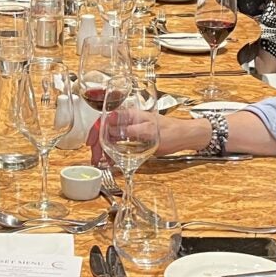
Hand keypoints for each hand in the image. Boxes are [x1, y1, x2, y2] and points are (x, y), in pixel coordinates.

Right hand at [87, 109, 204, 163]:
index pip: (105, 119)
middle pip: (105, 130)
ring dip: (103, 150)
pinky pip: (118, 144)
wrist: (184, 137)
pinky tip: (110, 161)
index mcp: (130, 114)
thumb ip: (131, 131)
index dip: (95, 131)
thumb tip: (113, 132)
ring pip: (110, 138)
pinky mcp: (134, 139)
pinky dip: (111, 153)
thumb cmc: (170, 131)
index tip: (91, 143)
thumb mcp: (150, 131)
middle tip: (95, 158)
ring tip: (101, 162)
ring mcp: (130, 130)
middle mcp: (128, 120)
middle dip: (97, 144)